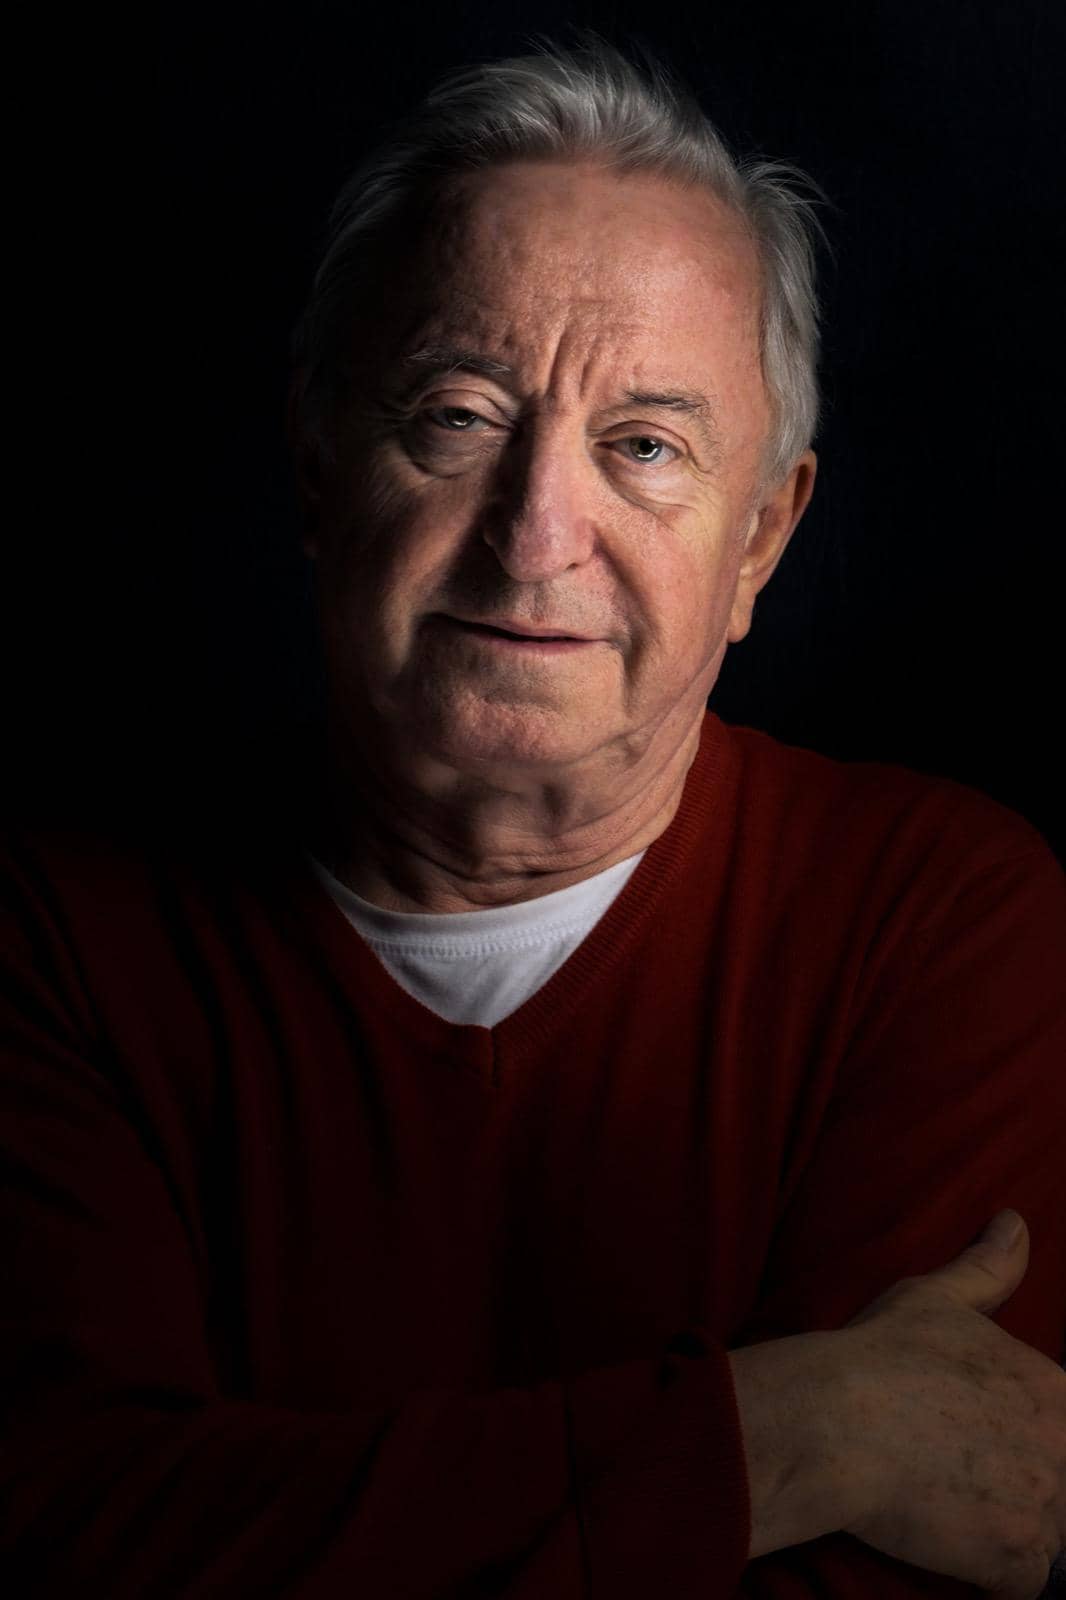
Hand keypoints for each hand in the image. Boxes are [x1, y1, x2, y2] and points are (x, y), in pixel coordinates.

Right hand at [832, 1210, 1065, 1599]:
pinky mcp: (1021, 1559)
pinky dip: (997, 1579)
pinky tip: (957, 1554)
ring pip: (1056, 1534)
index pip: (1060, 1424)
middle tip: (967, 1481)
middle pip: (1062, 1478)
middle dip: (1025, 1485)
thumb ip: (986, 1268)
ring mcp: (1048, 1504)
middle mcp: (1062, 1443)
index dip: (1027, 1442)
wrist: (833, 1419)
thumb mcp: (934, 1299)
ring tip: (965, 1519)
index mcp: (1051, 1386)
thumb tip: (1015, 1222)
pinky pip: (1028, 1584)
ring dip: (1017, 1531)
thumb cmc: (878, 1354)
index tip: (984, 1445)